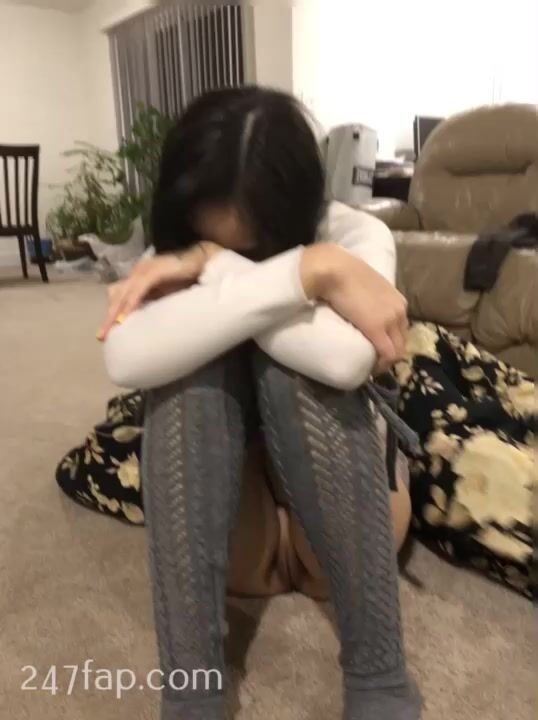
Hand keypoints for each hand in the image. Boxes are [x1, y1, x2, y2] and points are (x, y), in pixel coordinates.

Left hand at [97, 243, 218, 340]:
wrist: (201, 261)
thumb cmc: (185, 278)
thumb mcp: (164, 293)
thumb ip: (153, 301)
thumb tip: (143, 318)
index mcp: (138, 276)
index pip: (119, 295)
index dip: (111, 313)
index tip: (106, 332)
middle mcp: (138, 271)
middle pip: (117, 295)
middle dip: (109, 316)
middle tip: (102, 336)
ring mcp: (145, 270)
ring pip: (124, 293)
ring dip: (115, 312)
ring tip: (111, 329)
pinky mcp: (154, 272)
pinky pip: (139, 290)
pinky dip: (131, 304)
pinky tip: (126, 316)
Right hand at [301, 244, 407, 372]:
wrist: (335, 269)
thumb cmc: (343, 272)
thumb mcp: (365, 287)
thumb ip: (369, 298)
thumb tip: (359, 307)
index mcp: (397, 300)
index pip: (402, 328)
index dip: (391, 341)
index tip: (378, 349)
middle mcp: (400, 310)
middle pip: (402, 341)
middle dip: (391, 354)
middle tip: (374, 361)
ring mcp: (390, 320)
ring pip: (397, 350)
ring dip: (386, 360)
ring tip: (371, 366)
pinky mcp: (377, 329)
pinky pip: (387, 354)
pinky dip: (381, 364)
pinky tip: (371, 369)